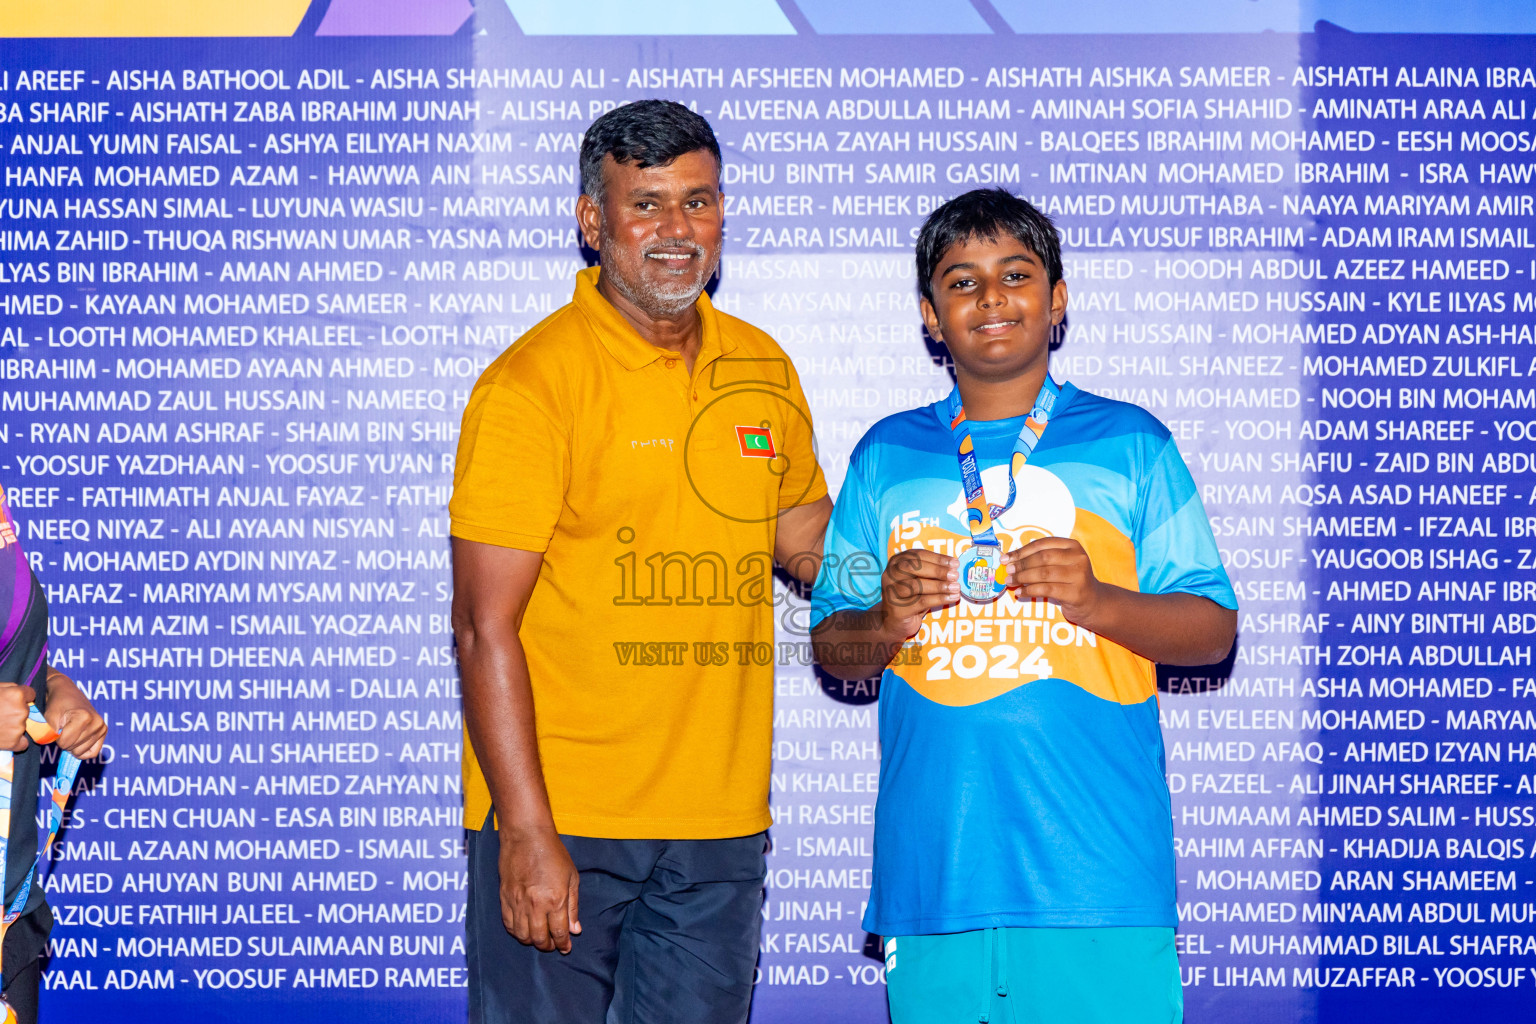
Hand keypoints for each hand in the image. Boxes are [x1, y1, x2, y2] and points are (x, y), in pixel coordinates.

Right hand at [0, 684, 34, 752]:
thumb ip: (8, 688)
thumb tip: (18, 691)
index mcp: (16, 695)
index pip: (30, 694)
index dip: (21, 697)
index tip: (13, 700)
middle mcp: (21, 711)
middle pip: (26, 710)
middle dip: (16, 711)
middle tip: (0, 714)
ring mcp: (18, 728)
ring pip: (22, 725)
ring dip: (13, 725)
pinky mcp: (13, 742)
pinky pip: (22, 743)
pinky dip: (15, 742)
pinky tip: (4, 738)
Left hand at [45, 680, 107, 759]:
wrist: (66, 693)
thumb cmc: (56, 705)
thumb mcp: (48, 719)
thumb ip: (50, 735)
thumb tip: (58, 750)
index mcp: (84, 717)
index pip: (65, 743)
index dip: (56, 739)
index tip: (57, 727)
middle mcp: (96, 723)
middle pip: (73, 749)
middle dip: (65, 743)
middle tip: (64, 729)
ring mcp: (102, 727)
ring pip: (82, 752)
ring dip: (72, 746)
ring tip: (70, 733)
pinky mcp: (103, 731)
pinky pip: (92, 753)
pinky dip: (82, 752)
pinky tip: (77, 743)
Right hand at [497, 827, 581, 953]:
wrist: (526, 836)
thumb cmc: (553, 853)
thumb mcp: (571, 878)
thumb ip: (573, 906)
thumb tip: (575, 930)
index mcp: (555, 900)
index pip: (558, 933)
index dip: (563, 944)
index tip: (565, 948)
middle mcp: (535, 905)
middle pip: (539, 939)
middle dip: (548, 946)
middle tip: (553, 945)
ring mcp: (517, 903)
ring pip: (522, 935)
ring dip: (532, 941)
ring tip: (539, 938)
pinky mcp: (504, 898)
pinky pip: (509, 924)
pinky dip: (517, 932)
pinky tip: (524, 930)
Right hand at [879, 547, 958, 638]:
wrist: (895, 622)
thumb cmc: (912, 597)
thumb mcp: (920, 580)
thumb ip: (932, 572)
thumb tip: (953, 567)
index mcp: (896, 562)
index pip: (917, 555)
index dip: (937, 558)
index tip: (955, 563)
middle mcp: (890, 575)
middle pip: (913, 567)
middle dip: (937, 570)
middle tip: (955, 575)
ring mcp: (891, 592)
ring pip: (916, 585)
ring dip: (939, 586)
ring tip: (955, 588)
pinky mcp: (897, 609)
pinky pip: (921, 602)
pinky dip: (939, 599)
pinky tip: (952, 598)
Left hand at [1006, 537, 1104, 625]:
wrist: (1093, 601)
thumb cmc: (1070, 580)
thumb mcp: (1060, 564)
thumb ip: (1040, 558)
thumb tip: (1010, 559)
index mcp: (1072, 546)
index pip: (1042, 544)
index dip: (1021, 551)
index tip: (1006, 558)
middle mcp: (1078, 558)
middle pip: (1042, 558)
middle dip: (1021, 565)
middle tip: (1008, 571)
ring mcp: (1079, 576)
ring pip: (1043, 574)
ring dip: (1023, 578)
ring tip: (1011, 582)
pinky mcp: (1075, 593)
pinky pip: (1046, 590)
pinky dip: (1029, 591)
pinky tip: (1020, 593)